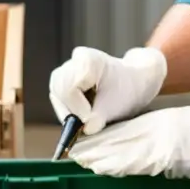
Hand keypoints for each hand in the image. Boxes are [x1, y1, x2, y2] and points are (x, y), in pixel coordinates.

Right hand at [49, 46, 167, 134]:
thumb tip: (85, 129)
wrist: (133, 82)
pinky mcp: (64, 75)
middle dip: (70, 111)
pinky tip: (83, 109)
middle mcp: (75, 59)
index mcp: (88, 61)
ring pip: (56, 93)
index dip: (77, 109)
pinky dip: (68, 106)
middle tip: (85, 123)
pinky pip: (58, 94)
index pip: (70, 89)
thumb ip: (98, 118)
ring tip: (86, 116)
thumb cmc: (127, 91)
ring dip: (68, 110)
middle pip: (59, 89)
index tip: (89, 121)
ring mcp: (68, 66)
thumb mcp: (115, 107)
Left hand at [67, 100, 189, 177]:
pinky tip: (102, 168)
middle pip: (120, 138)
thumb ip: (168, 140)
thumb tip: (154, 153)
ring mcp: (163, 142)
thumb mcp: (188, 131)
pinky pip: (137, 161)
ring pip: (123, 149)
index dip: (106, 138)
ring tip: (80, 160)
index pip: (128, 131)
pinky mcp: (168, 155)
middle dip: (96, 147)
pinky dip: (117, 164)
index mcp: (164, 123)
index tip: (88, 142)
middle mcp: (159, 130)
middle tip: (73, 152)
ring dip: (100, 156)